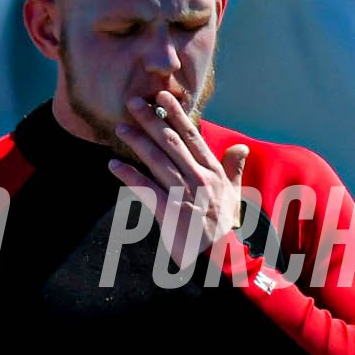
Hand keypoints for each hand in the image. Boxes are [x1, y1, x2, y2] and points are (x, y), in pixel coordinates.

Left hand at [107, 83, 247, 271]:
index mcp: (212, 172)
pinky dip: (129, 176)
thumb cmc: (224, 227)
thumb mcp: (234, 195)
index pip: (192, 136)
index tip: (163, 95)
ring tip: (121, 128)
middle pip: (171, 142)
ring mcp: (183, 194)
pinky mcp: (169, 211)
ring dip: (137, 142)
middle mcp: (198, 178)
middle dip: (152, 119)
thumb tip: (241, 147)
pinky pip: (145, 189)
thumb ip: (234, 168)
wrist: (220, 259)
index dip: (176, 114)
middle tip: (134, 101)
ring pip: (157, 161)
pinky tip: (114, 165)